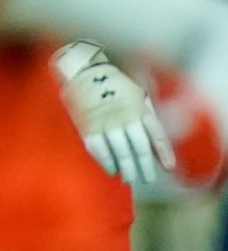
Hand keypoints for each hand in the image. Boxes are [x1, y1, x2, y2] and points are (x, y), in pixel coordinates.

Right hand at [59, 51, 173, 184]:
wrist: (84, 72)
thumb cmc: (113, 84)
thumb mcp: (137, 94)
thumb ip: (147, 115)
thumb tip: (154, 141)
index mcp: (140, 107)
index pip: (156, 135)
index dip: (163, 153)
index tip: (167, 168)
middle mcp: (125, 116)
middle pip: (139, 147)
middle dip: (144, 166)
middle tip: (146, 178)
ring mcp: (106, 122)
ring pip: (120, 151)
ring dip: (126, 168)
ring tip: (129, 178)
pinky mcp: (88, 126)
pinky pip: (98, 149)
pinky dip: (106, 162)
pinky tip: (111, 169)